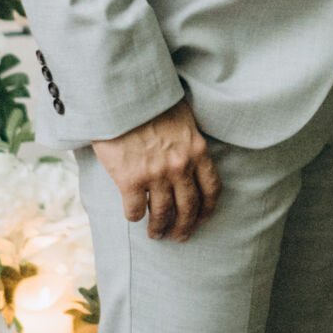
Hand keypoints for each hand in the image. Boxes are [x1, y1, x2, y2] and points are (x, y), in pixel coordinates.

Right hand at [91, 96, 220, 240]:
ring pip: (162, 214)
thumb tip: (190, 154)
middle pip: (189, 207)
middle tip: (178, 236)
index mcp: (197, 150)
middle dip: (184, 227)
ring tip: (155, 234)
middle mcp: (180, 167)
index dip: (208, 209)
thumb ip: (189, 140)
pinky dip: (134, 217)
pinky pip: (135, 210)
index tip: (202, 219)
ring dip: (159, 228)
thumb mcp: (183, 117)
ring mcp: (156, 175)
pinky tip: (133, 216)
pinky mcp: (130, 180)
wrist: (121, 96)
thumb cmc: (150, 102)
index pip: (211, 188)